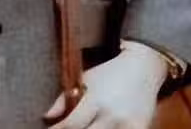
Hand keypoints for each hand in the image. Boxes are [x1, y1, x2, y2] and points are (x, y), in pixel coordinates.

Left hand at [43, 45, 167, 127]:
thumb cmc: (109, 73)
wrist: (143, 68)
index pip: (72, 124)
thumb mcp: (86, 79)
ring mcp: (128, 127)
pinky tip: (101, 128)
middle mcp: (112, 116)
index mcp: (96, 100)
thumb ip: (64, 98)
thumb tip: (47, 116)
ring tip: (85, 127)